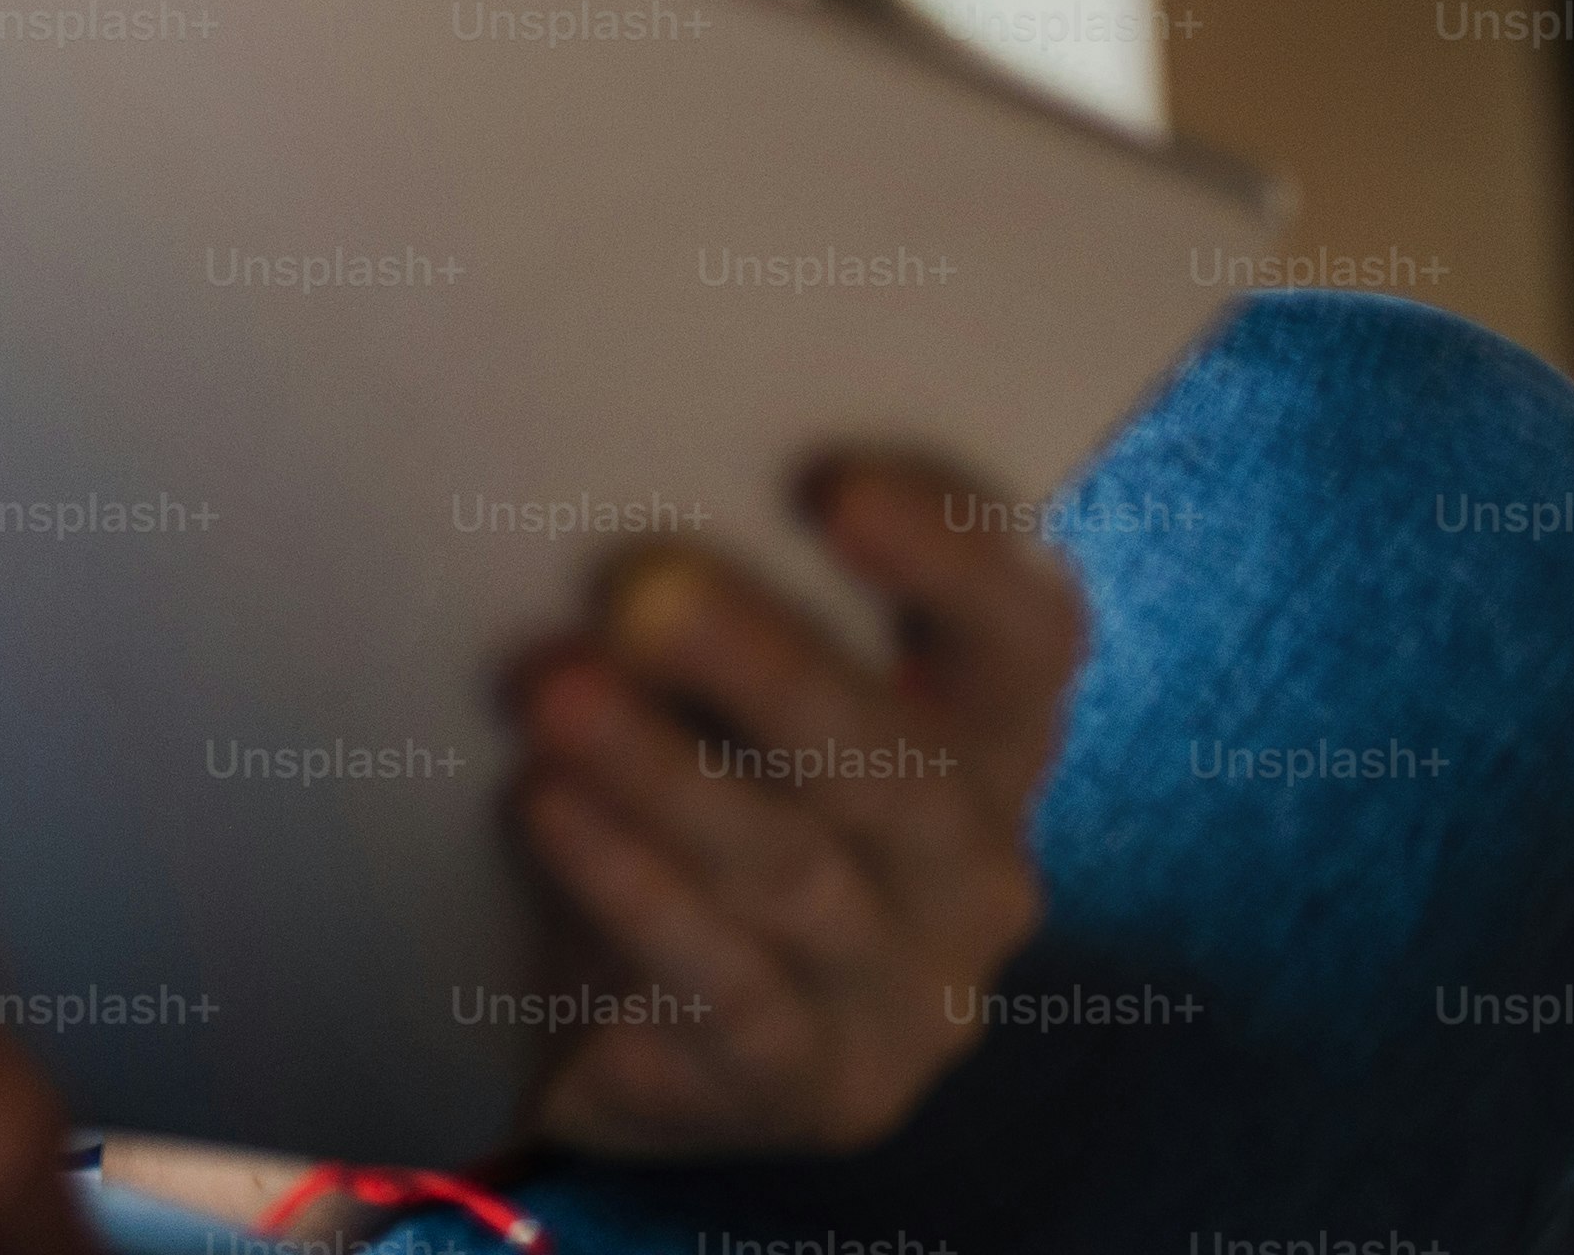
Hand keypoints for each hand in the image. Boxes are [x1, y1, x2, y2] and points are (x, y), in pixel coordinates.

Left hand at [509, 451, 1084, 1155]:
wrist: (636, 1034)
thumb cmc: (691, 801)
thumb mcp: (727, 705)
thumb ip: (713, 615)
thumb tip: (618, 532)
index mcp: (985, 745)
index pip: (1022, 635)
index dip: (951, 554)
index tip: (831, 485)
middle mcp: (975, 869)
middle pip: (897, 760)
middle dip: (765, 667)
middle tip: (641, 591)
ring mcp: (906, 993)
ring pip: (796, 872)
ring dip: (668, 778)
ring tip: (555, 696)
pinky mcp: (814, 1088)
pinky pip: (728, 987)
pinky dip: (634, 894)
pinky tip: (551, 814)